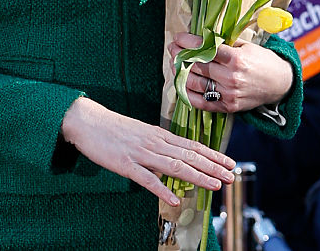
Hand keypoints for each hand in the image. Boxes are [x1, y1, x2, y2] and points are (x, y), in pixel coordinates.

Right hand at [60, 97, 235, 205]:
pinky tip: (174, 198)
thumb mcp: (143, 133)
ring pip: (175, 166)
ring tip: (215, 185)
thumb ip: (160, 145)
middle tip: (232, 176)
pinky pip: (146, 179)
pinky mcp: (125, 164)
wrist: (88, 121)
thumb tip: (177, 156)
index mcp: (161, 135)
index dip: (214, 155)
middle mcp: (156, 143)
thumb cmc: (115, 129)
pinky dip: (162, 188)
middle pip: (190, 156)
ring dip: (197, 176)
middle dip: (213, 167)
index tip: (230, 162)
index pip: (193, 145)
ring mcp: (141, 153)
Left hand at [170, 33, 293, 113]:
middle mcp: (231, 77)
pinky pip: (201, 102)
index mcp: (237, 59)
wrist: (279, 84)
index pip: (205, 49)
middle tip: (172, 49)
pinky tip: (182, 84)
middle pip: (197, 66)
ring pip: (195, 83)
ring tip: (175, 65)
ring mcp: (229, 94)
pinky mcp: (227, 107)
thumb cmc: (262, 61)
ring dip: (181, 73)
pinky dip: (188, 94)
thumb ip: (225, 43)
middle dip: (181, 55)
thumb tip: (201, 38)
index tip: (178, 37)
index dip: (188, 42)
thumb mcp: (247, 46)